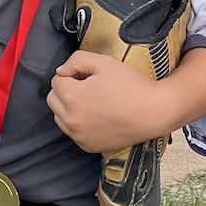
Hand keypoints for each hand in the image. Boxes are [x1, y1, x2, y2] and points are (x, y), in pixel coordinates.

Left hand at [47, 51, 165, 152]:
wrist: (152, 113)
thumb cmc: (130, 85)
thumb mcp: (105, 62)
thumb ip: (77, 60)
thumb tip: (61, 71)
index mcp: (72, 96)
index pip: (57, 80)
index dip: (73, 74)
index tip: (90, 76)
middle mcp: (69, 119)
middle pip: (53, 99)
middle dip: (66, 90)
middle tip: (89, 87)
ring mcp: (77, 135)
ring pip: (60, 117)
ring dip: (69, 107)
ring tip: (93, 102)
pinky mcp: (86, 146)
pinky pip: (73, 132)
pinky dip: (79, 123)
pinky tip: (98, 116)